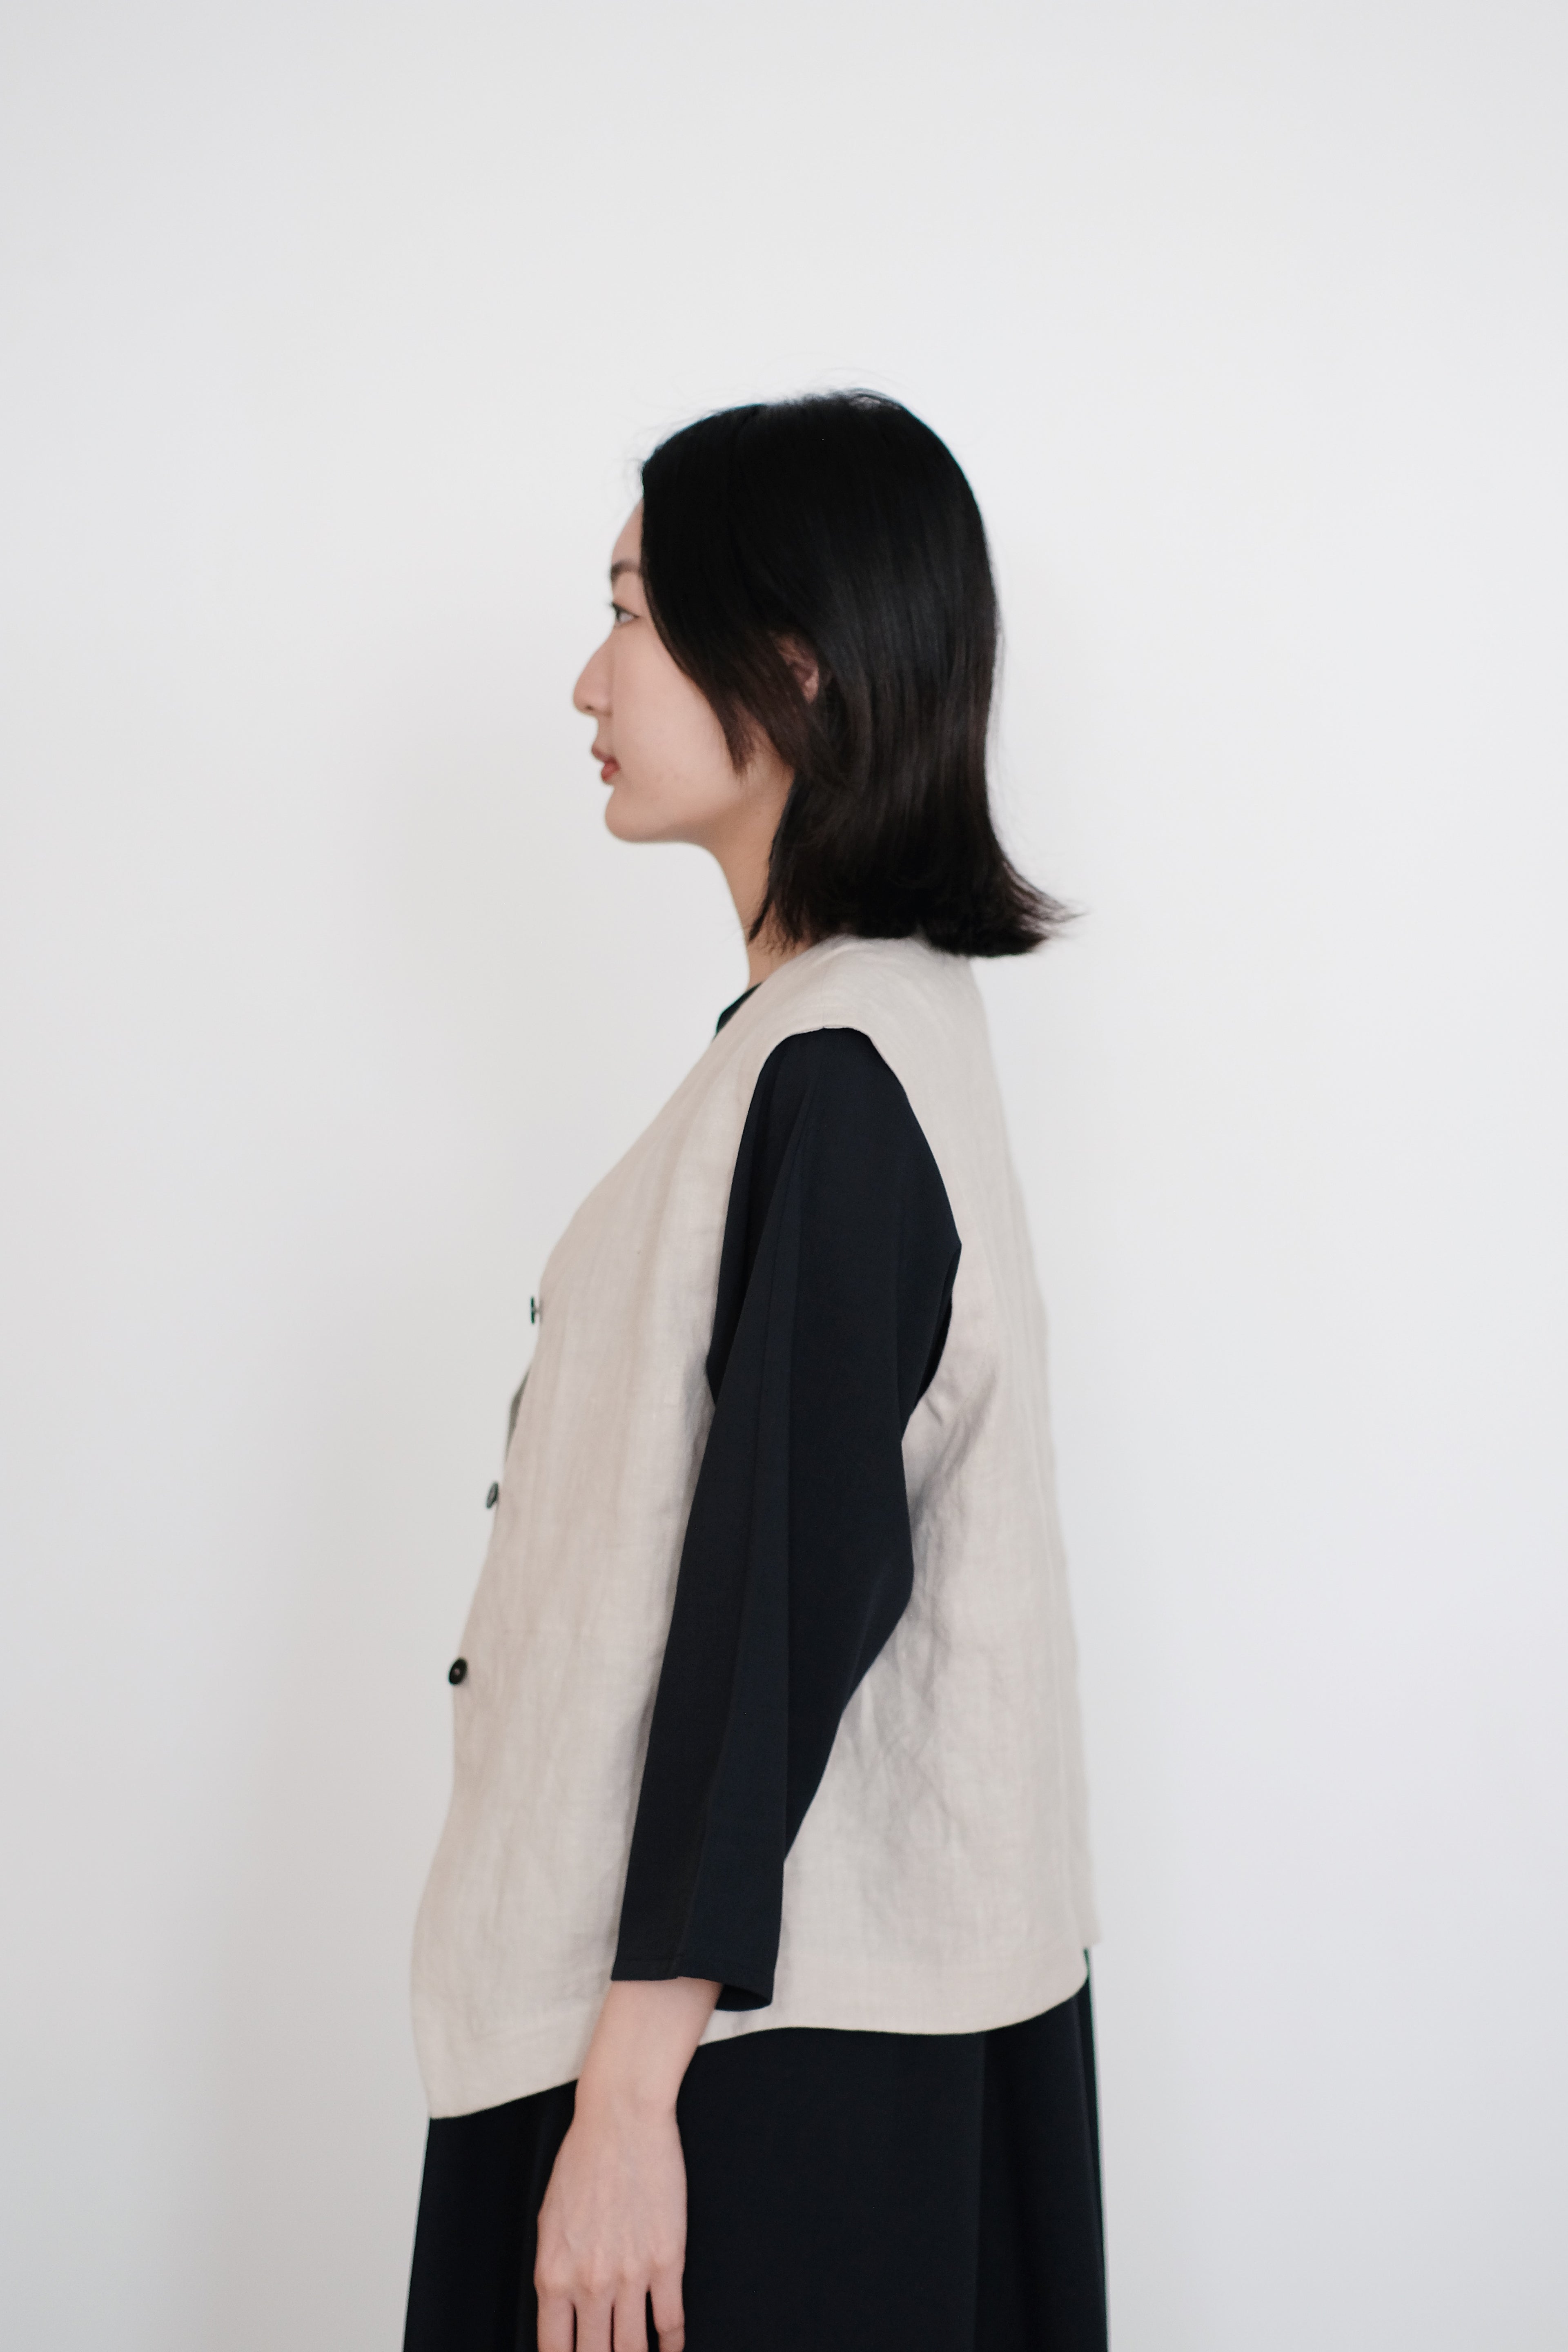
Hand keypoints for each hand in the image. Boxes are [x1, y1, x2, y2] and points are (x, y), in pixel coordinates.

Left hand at [534, 2082, 686, 2351]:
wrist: (621, 2119)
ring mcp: (631, 2275)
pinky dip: (671, 2344)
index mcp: (553, 2275)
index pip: (555, 2350)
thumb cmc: (582, 2161)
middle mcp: (590, 2283)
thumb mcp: (550, 2222)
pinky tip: (669, 2348)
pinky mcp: (667, 2260)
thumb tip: (565, 2316)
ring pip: (633, 2348)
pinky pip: (671, 2321)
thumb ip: (555, 2274)